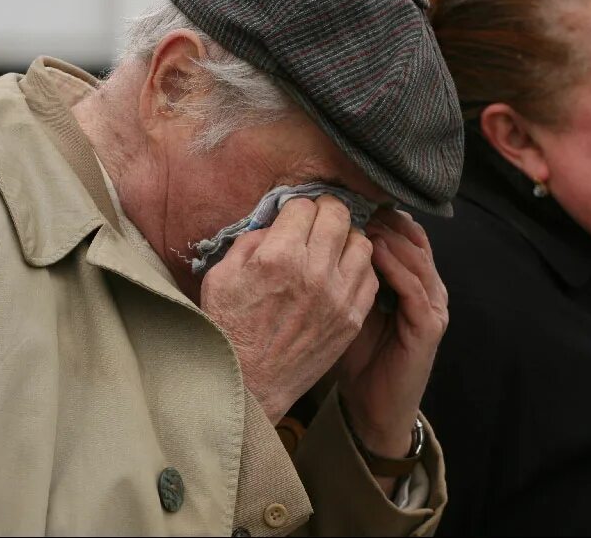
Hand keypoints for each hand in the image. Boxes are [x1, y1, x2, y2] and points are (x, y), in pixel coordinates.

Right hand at [200, 196, 378, 424]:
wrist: (248, 385)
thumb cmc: (229, 330)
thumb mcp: (221, 276)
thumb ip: (250, 241)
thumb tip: (277, 224)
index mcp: (279, 257)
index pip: (304, 206)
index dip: (296, 207)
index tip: (293, 216)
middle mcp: (314, 273)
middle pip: (338, 215)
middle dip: (327, 210)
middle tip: (319, 218)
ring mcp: (338, 297)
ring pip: (362, 243)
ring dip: (347, 238)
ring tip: (334, 246)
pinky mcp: (351, 319)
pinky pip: (370, 278)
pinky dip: (358, 269)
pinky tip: (342, 273)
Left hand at [337, 209, 448, 468]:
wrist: (373, 405)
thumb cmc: (357, 354)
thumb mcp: (346, 303)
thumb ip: (341, 271)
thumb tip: (311, 235)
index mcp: (411, 278)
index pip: (401, 232)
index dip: (378, 212)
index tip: (346, 196)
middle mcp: (428, 286)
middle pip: (413, 236)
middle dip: (385, 216)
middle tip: (354, 200)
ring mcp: (433, 306)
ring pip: (416, 256)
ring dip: (390, 236)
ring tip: (362, 220)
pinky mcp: (429, 327)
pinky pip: (415, 289)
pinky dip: (396, 268)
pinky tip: (374, 253)